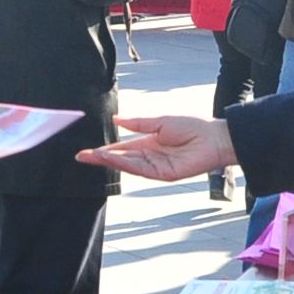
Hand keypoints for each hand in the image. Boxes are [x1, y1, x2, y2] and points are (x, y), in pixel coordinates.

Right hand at [78, 113, 233, 183]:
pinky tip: (113, 159)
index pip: (121, 148)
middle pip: (120, 159)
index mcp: (147, 143)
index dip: (104, 150)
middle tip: (80, 157)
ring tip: (93, 156)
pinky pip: (140, 170)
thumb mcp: (160, 122)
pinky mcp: (162, 174)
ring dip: (109, 161)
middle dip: (100, 158)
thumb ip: (138, 123)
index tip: (86, 151)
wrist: (213, 138)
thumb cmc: (192, 127)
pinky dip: (125, 165)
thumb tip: (117, 119)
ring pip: (127, 165)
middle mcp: (148, 156)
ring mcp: (155, 167)